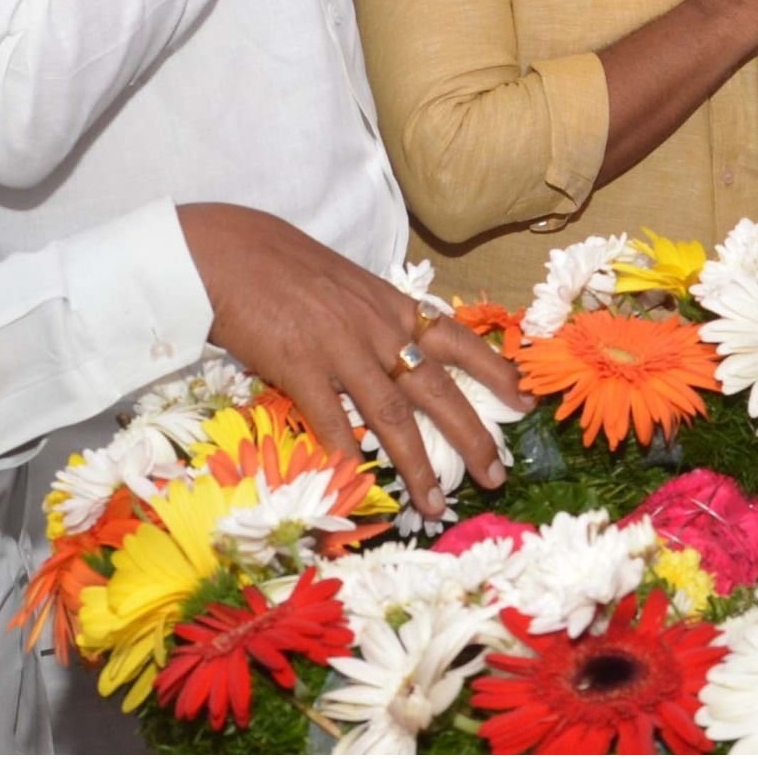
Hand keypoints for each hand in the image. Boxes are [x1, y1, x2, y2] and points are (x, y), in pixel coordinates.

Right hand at [178, 204, 521, 520]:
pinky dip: (347, 454)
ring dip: (418, 466)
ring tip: (435, 504)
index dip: (496, 372)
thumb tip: (402, 358)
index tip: (526, 400)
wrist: (231, 254)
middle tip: (496, 476)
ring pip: (393, 417)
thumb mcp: (350, 287)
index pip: (460, 341)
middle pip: (438, 391)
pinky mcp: (300, 367)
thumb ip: (378, 322)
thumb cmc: (289, 268)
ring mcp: (341, 349)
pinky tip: (358, 482)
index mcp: (393, 308)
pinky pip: (332, 420)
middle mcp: (378, 330)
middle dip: (473, 437)